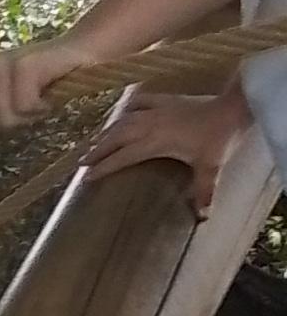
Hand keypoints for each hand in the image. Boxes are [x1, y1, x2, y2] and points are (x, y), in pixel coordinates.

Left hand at [0, 33, 91, 139]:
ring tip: (40, 101)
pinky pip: (23, 107)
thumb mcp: (6, 108)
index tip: (6, 115)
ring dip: (28, 118)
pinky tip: (49, 96)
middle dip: (9, 125)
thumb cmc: (41, 85)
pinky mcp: (23, 64)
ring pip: (2, 118)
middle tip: (27, 107)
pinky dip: (40, 108)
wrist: (82, 56)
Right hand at [82, 82, 248, 213]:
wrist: (233, 107)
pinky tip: (121, 113)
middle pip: (116, 137)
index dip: (104, 167)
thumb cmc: (220, 137)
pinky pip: (138, 101)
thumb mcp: (211, 166)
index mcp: (156, 142)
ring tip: (94, 141)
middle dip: (97, 149)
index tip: (86, 177)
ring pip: (123, 120)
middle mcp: (150, 124)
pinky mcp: (165, 99)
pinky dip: (126, 108)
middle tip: (81, 161)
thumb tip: (203, 216)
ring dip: (107, 131)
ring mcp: (156, 109)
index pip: (123, 156)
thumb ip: (203, 191)